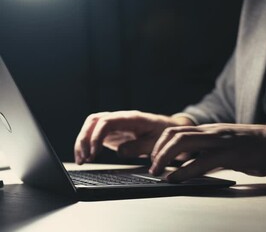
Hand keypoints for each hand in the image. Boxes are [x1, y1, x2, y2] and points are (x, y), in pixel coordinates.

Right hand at [74, 111, 192, 163]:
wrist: (170, 130)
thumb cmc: (164, 134)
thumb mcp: (156, 143)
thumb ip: (139, 147)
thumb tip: (119, 151)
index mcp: (131, 118)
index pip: (106, 121)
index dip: (97, 136)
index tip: (94, 153)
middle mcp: (120, 118)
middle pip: (94, 121)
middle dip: (84, 139)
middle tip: (84, 158)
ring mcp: (115, 125)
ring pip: (91, 127)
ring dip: (82, 142)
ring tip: (81, 160)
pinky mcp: (113, 133)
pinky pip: (95, 135)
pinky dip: (88, 146)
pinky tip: (86, 158)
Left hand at [149, 123, 265, 181]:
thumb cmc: (256, 145)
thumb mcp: (229, 144)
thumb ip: (211, 152)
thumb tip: (194, 163)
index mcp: (211, 130)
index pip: (178, 130)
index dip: (161, 143)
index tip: (154, 157)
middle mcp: (212, 132)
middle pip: (175, 133)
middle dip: (157, 150)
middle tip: (152, 167)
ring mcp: (220, 141)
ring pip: (183, 142)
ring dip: (165, 158)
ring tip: (159, 174)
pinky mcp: (230, 154)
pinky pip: (201, 161)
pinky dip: (184, 171)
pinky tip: (176, 179)